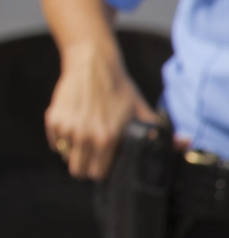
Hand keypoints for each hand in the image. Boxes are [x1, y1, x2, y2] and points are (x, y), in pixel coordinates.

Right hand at [44, 46, 155, 180]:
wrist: (92, 63)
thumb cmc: (119, 87)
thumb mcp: (139, 108)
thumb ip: (157, 130)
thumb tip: (185, 141)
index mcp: (108, 138)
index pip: (98, 174)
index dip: (102, 170)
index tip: (105, 162)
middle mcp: (85, 136)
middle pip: (78, 171)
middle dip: (85, 165)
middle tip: (92, 153)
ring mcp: (67, 128)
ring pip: (65, 155)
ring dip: (74, 149)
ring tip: (83, 134)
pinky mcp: (53, 119)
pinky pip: (54, 141)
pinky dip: (61, 137)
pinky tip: (73, 124)